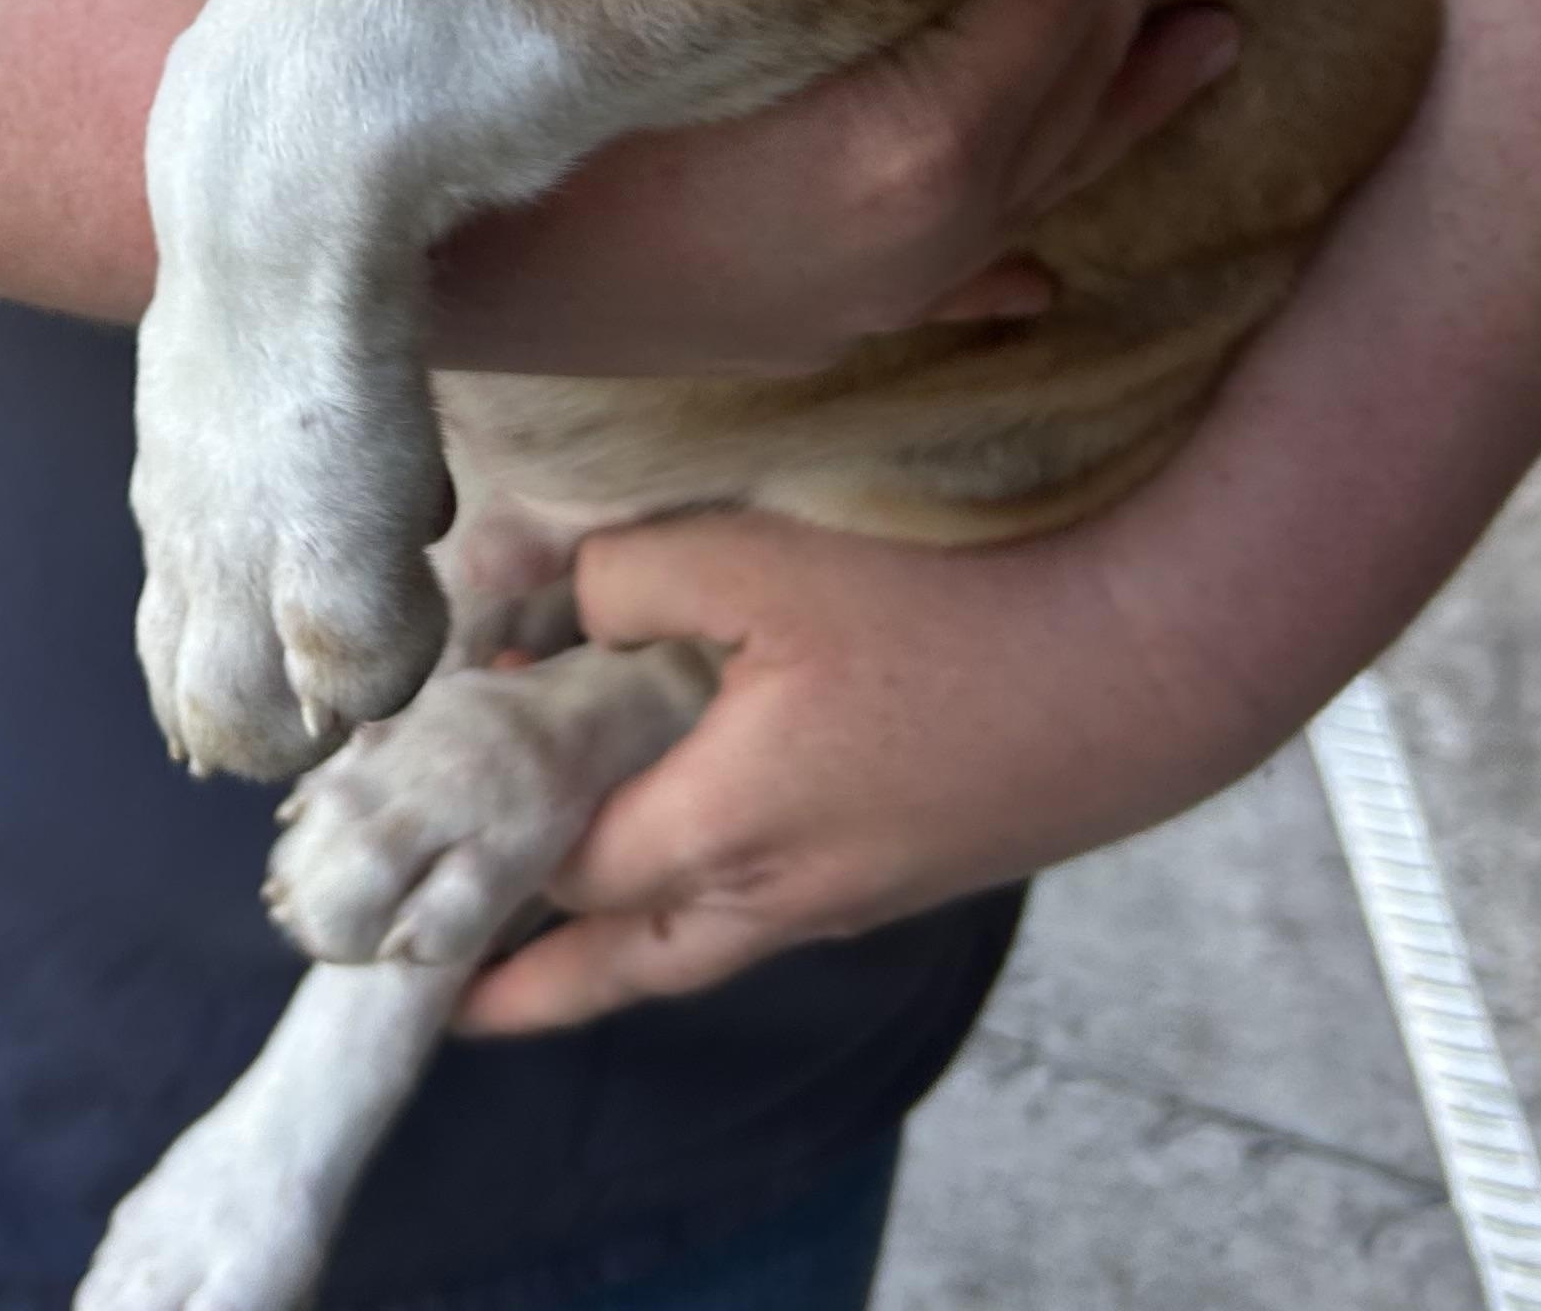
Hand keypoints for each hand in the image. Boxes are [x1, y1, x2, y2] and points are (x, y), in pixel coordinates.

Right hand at [431, 0, 1238, 376]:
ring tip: (1224, 34)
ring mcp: (879, 291)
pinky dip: (1015, 259)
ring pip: (1051, 179)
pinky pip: (959, 292)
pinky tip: (1046, 274)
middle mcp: (928, 233)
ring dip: (1134, 92)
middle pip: (1079, 58)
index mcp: (912, 143)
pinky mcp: (812, 322)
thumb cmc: (510, 76)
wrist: (394, 252)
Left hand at [453, 498, 1278, 1030]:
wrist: (1143, 664)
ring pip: (691, 952)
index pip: (556, 865)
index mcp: (722, 828)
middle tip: (438, 984)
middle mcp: (777, 893)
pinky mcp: (899, 870)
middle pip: (616, 960)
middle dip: (519, 973)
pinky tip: (673, 868)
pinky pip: (759, 916)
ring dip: (600, 963)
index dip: (474, 842)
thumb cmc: (946, 603)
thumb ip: (621, 585)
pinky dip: (688, 915)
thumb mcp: (757, 557)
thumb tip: (536, 616)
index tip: (397, 828)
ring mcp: (847, 895)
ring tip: (524, 972)